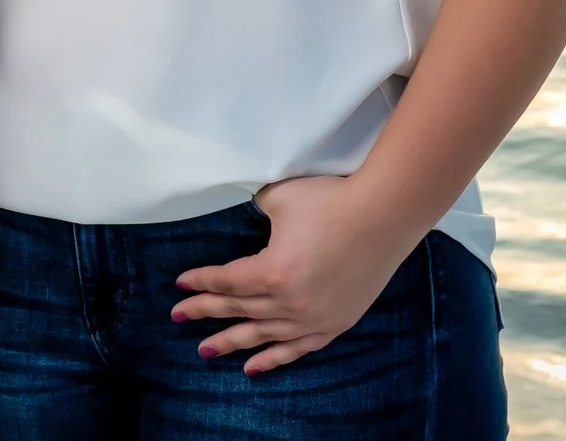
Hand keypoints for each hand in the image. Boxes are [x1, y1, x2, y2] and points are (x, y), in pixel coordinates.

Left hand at [169, 174, 418, 373]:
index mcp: (272, 272)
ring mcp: (313, 318)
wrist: (385, 214)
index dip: (201, 283)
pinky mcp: (335, 323)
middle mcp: (289, 303)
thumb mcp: (280, 198)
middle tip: (179, 317)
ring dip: (232, 342)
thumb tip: (245, 215)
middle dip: (206, 312)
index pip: (226, 282)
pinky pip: (296, 348)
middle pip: (238, 310)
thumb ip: (256, 211)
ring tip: (205, 350)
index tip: (180, 286)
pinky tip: (252, 367)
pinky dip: (273, 358)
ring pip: (262, 335)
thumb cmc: (331, 200)